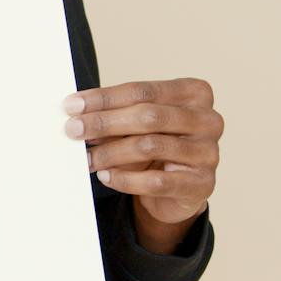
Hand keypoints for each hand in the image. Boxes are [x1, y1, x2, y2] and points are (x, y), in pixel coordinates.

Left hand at [62, 78, 219, 225]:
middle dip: (104, 123)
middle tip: (72, 130)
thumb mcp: (138, 124)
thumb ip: (116, 115)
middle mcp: (208, 119)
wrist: (177, 189)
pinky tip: (106, 176)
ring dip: (110, 153)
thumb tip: (77, 115)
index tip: (72, 106)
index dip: (104, 98)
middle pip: (148, 116)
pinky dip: (125, 179)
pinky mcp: (202, 185)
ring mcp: (209, 152)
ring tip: (87, 158)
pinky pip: (156, 182)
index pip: (142, 91)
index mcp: (195, 93)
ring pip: (151, 147)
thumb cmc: (156, 146)